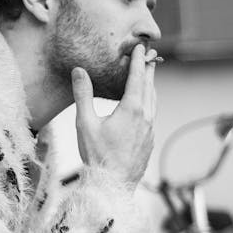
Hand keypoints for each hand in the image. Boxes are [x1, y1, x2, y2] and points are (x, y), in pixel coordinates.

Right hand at [72, 43, 156, 191]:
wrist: (112, 185)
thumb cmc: (97, 155)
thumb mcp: (85, 122)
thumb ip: (83, 94)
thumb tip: (79, 71)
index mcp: (132, 109)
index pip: (138, 77)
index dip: (138, 60)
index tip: (140, 47)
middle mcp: (145, 117)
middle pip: (150, 87)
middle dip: (148, 71)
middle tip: (149, 57)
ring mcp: (150, 131)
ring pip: (153, 103)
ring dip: (150, 88)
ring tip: (148, 80)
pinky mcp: (149, 142)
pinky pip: (151, 117)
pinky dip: (149, 105)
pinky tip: (143, 109)